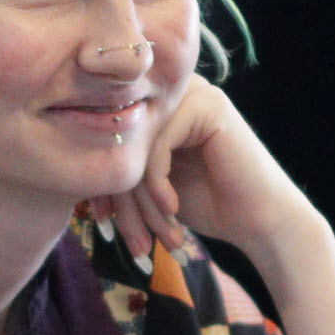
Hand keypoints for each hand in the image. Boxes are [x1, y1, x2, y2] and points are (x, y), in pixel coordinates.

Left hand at [99, 78, 315, 272]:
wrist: (262, 220)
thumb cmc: (210, 205)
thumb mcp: (152, 188)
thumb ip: (122, 170)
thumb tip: (73, 175)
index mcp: (158, 107)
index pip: (111, 141)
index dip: (104, 187)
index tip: (103, 225)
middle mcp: (172, 93)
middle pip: (121, 142)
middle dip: (122, 200)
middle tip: (133, 241)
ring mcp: (191, 94)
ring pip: (137, 146)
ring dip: (141, 198)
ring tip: (153, 234)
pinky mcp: (206, 106)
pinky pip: (158, 145)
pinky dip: (158, 183)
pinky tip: (172, 208)